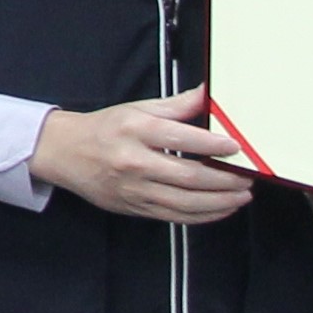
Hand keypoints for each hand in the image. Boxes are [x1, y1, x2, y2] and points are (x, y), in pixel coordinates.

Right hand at [28, 93, 256, 223]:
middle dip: (224, 180)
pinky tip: (220, 209)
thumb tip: (208, 95)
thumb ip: (176, 106)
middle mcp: (134, 162)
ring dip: (219, 202)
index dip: (212, 145)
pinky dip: (202, 216)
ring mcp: (134, 189)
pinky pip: (174, 217)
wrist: (65, 153)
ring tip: (241, 196)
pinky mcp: (134, 208)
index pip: (180, 139)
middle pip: (188, 176)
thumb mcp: (137, 109)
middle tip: (247, 178)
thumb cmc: (105, 128)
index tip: (235, 147)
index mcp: (135, 131)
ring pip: (184, 202)